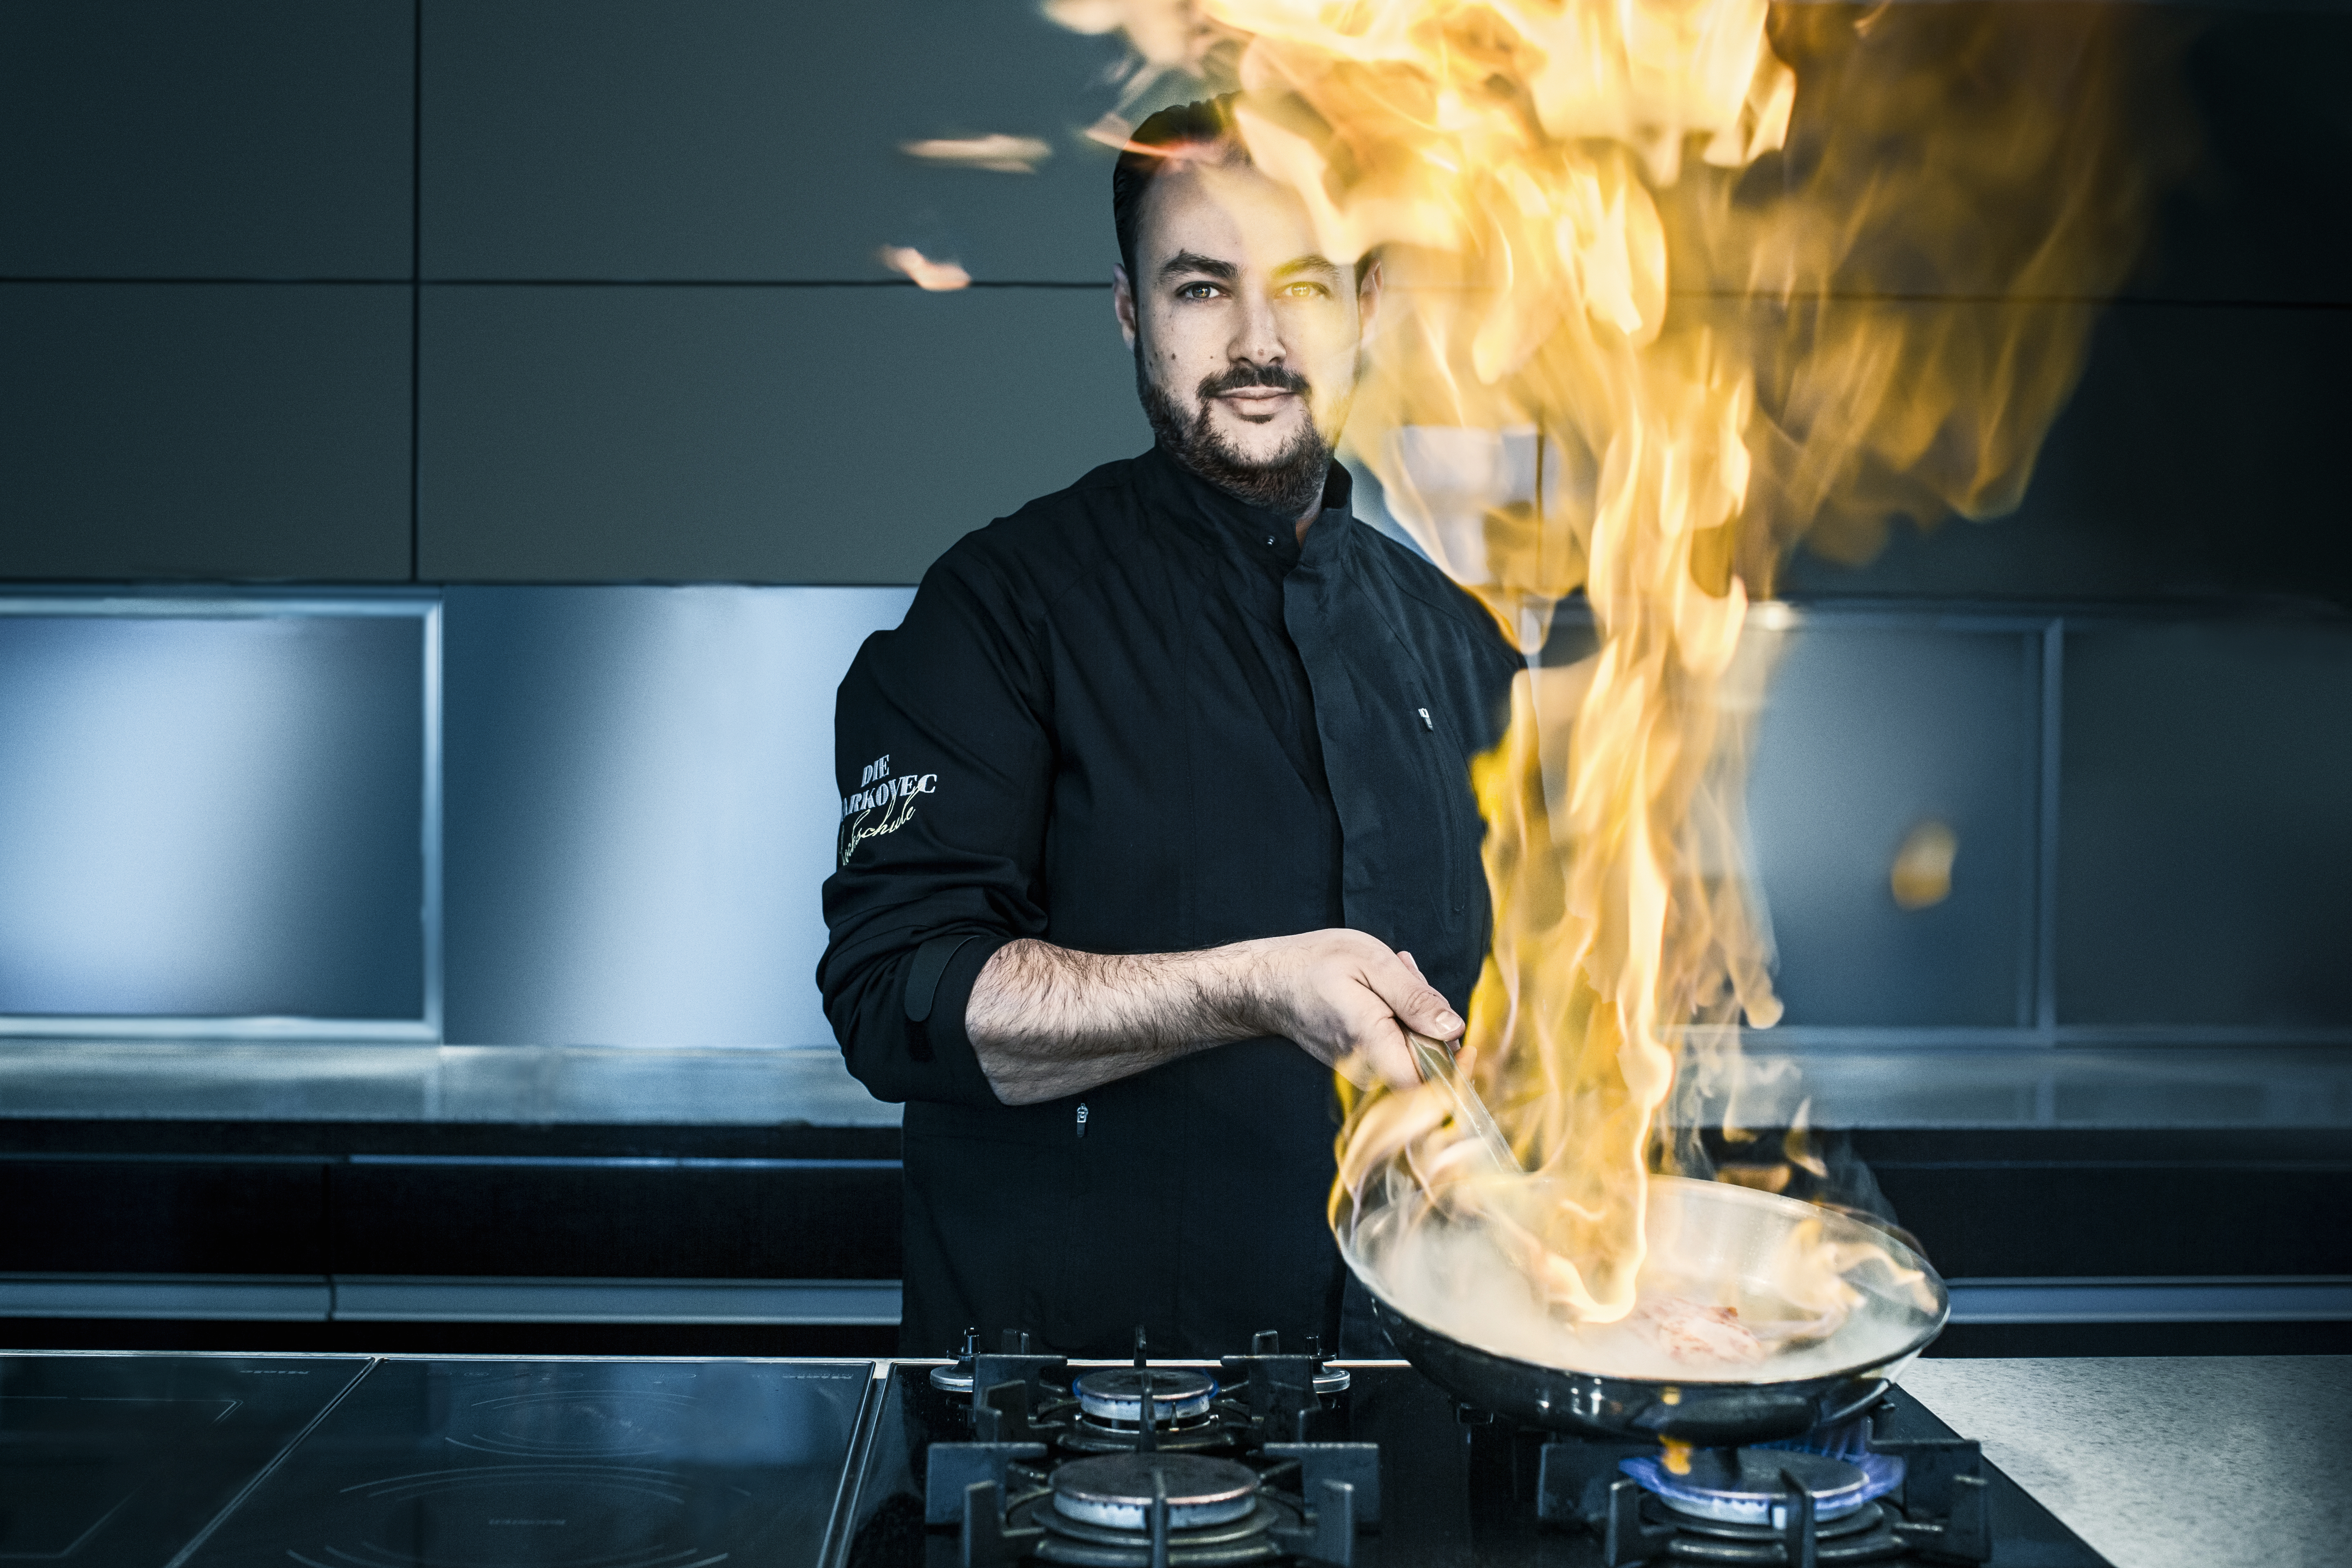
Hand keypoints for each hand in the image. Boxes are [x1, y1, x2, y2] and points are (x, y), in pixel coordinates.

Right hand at [1228, 929, 1464, 1090]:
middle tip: (1410, 975)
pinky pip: (1398, 1049)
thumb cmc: (1314, 966)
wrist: (1268, 983)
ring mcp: (1364, 1070)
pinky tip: (1383, 987)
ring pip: (1415, 1054)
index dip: (1457, 1069)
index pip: (1431, 1087)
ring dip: (1417, 1014)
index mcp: (1374, 1043)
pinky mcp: (1362, 1063)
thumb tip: (1454, 1029)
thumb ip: (1415, 999)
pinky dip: (1401, 1018)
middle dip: (1435, 1022)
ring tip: (1393, 973)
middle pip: (1430, 1066)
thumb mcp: (1371, 964)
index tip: (1465, 1040)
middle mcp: (1369, 1068)